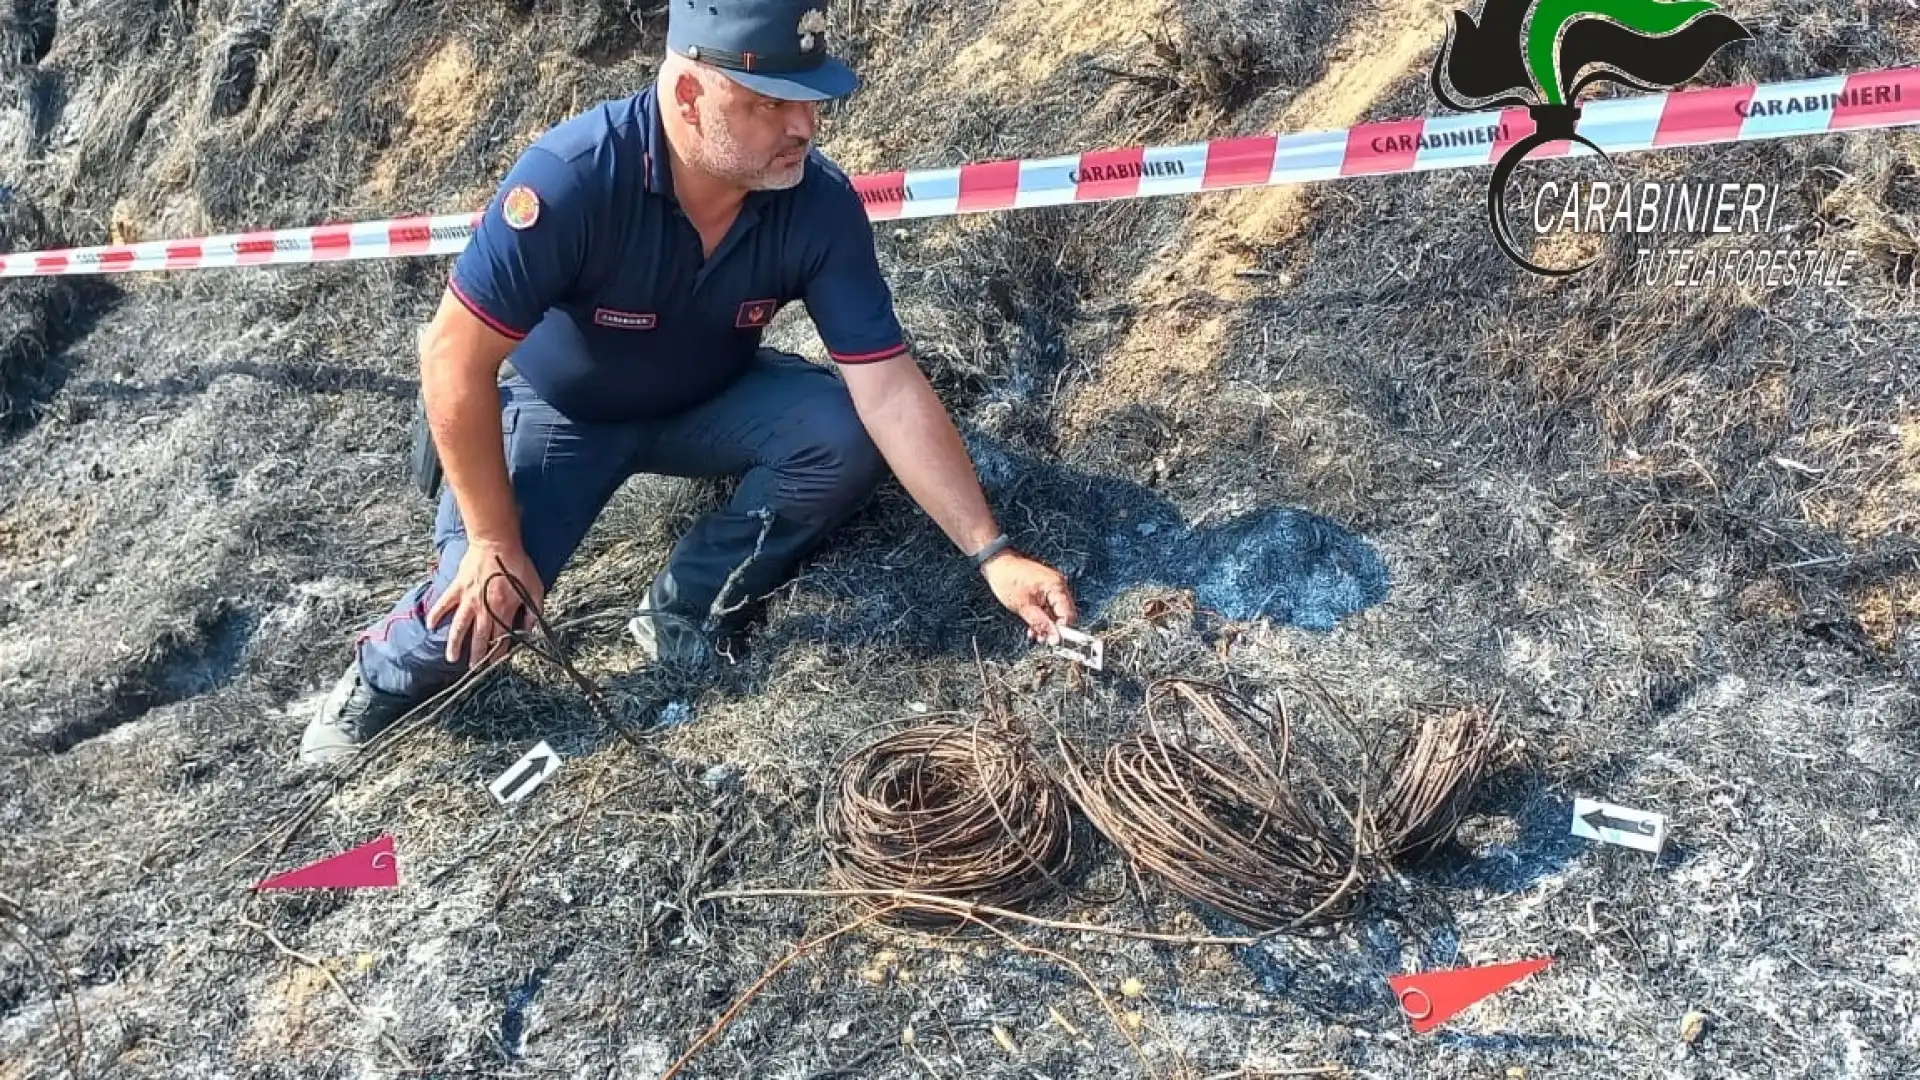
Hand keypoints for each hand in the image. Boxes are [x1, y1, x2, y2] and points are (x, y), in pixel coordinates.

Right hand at [426, 538, 545, 667]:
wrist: (497, 543)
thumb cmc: (518, 564)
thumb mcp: (535, 588)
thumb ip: (533, 610)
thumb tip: (530, 627)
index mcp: (503, 611)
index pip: (500, 638)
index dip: (498, 652)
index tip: (496, 662)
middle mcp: (484, 609)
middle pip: (479, 638)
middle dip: (477, 656)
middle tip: (474, 668)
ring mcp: (468, 599)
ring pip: (458, 627)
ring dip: (454, 644)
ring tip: (451, 657)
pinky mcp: (457, 588)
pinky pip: (444, 604)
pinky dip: (436, 614)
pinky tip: (430, 624)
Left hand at [981, 551, 1076, 643]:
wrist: (996, 564)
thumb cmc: (1007, 580)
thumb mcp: (1024, 607)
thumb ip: (1042, 623)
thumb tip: (1055, 637)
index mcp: (1056, 586)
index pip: (1068, 614)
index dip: (1062, 630)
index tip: (1054, 641)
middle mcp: (1058, 585)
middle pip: (1064, 614)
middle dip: (1054, 628)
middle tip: (1043, 639)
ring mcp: (1051, 586)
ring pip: (1056, 612)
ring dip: (1047, 624)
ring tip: (1035, 634)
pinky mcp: (1044, 588)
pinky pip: (1049, 606)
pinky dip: (1043, 616)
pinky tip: (1033, 626)